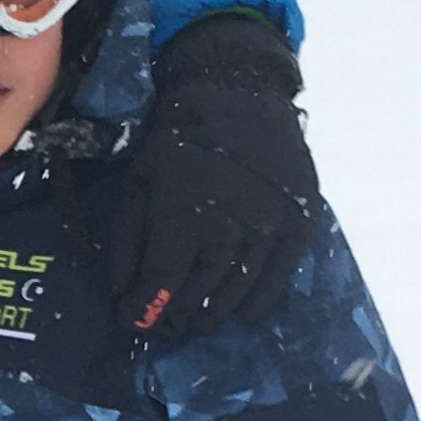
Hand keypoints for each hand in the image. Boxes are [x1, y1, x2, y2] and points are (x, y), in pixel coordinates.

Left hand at [109, 17, 320, 343]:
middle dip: (175, 317)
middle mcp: (229, 231)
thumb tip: (122, 292)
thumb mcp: (139, 182)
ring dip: (212, 315)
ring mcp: (268, 230)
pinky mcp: (298, 225)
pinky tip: (240, 311)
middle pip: (197, 296)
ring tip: (197, 322)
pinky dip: (256, 303)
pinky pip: (277, 281)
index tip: (135, 320)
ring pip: (236, 295)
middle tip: (165, 326)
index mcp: (182, 219)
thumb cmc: (179, 139)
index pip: (160, 286)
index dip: (144, 311)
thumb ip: (128, 240)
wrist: (239, 94)